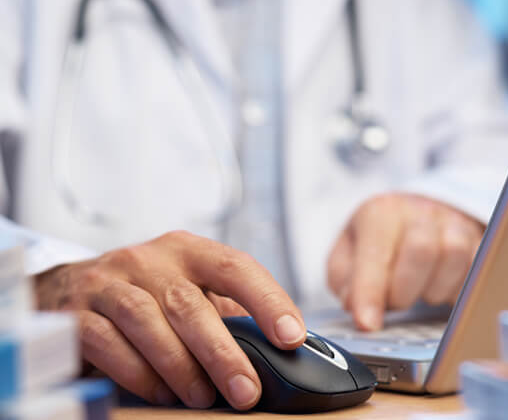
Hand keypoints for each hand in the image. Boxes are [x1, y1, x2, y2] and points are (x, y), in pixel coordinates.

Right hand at [34, 231, 305, 409]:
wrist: (74, 286)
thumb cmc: (147, 291)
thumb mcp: (187, 289)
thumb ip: (223, 312)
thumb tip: (275, 349)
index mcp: (187, 251)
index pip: (235, 267)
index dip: (267, 300)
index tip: (291, 337)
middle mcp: (148, 259)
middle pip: (189, 303)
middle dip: (222, 352)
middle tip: (246, 390)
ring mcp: (109, 282)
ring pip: (147, 321)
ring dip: (180, 366)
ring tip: (203, 397)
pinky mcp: (77, 311)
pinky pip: (108, 343)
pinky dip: (138, 373)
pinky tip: (161, 392)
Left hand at [327, 193, 483, 330]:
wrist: (413, 217)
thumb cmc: (377, 242)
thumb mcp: (347, 255)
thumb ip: (345, 281)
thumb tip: (358, 308)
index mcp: (380, 212)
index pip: (376, 253)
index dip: (370, 292)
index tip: (367, 324)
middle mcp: (419, 212)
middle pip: (421, 250)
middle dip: (403, 291)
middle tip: (393, 303)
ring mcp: (453, 224)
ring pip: (454, 257)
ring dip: (433, 290)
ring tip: (417, 293)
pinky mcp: (478, 241)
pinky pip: (478, 269)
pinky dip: (458, 291)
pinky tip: (440, 291)